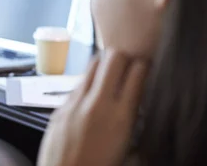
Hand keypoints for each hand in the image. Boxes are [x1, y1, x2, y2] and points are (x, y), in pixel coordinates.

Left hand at [36, 49, 148, 165]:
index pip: (137, 72)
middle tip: (127, 66)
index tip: (146, 68)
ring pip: (92, 65)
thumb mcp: (128, 148)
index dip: (145, 66)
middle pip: (113, 57)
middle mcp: (97, 104)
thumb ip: (133, 121)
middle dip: (123, 57)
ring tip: (109, 77)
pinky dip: (87, 86)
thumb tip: (139, 103)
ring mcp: (75, 103)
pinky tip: (90, 98)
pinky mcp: (59, 108)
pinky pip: (76, 85)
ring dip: (103, 66)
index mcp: (120, 116)